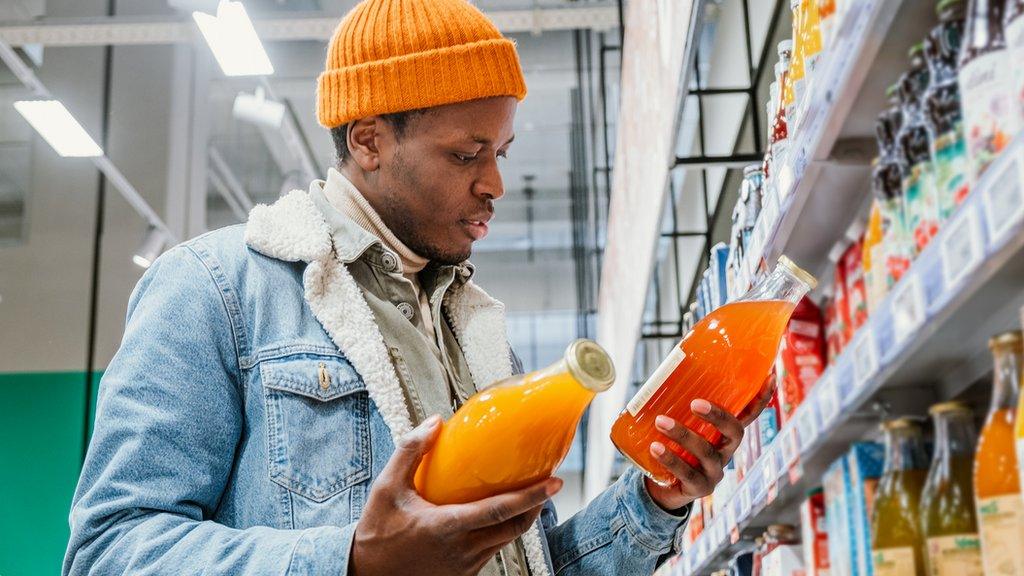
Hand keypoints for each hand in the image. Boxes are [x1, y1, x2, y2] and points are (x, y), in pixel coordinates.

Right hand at [350, 415, 562, 575]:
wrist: (367, 574)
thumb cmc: (377, 529)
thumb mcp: (386, 486)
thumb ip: (410, 451)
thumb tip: (435, 422)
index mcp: (447, 526)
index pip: (500, 511)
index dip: (532, 497)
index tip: (554, 482)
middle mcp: (462, 549)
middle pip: (515, 528)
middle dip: (537, 506)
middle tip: (548, 484)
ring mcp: (465, 565)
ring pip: (507, 540)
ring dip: (522, 519)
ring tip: (529, 495)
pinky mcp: (464, 574)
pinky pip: (493, 551)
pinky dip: (503, 532)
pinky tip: (501, 515)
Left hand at [644, 372, 776, 510]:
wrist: (661, 487)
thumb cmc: (673, 448)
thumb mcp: (680, 426)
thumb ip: (679, 407)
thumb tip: (664, 374)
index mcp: (725, 434)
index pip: (749, 415)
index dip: (761, 398)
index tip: (770, 376)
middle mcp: (726, 452)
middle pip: (735, 432)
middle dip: (718, 416)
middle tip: (695, 402)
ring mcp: (715, 472)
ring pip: (706, 453)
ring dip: (683, 435)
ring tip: (660, 421)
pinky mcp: (699, 488)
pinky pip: (687, 473)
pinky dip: (670, 459)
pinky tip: (655, 447)